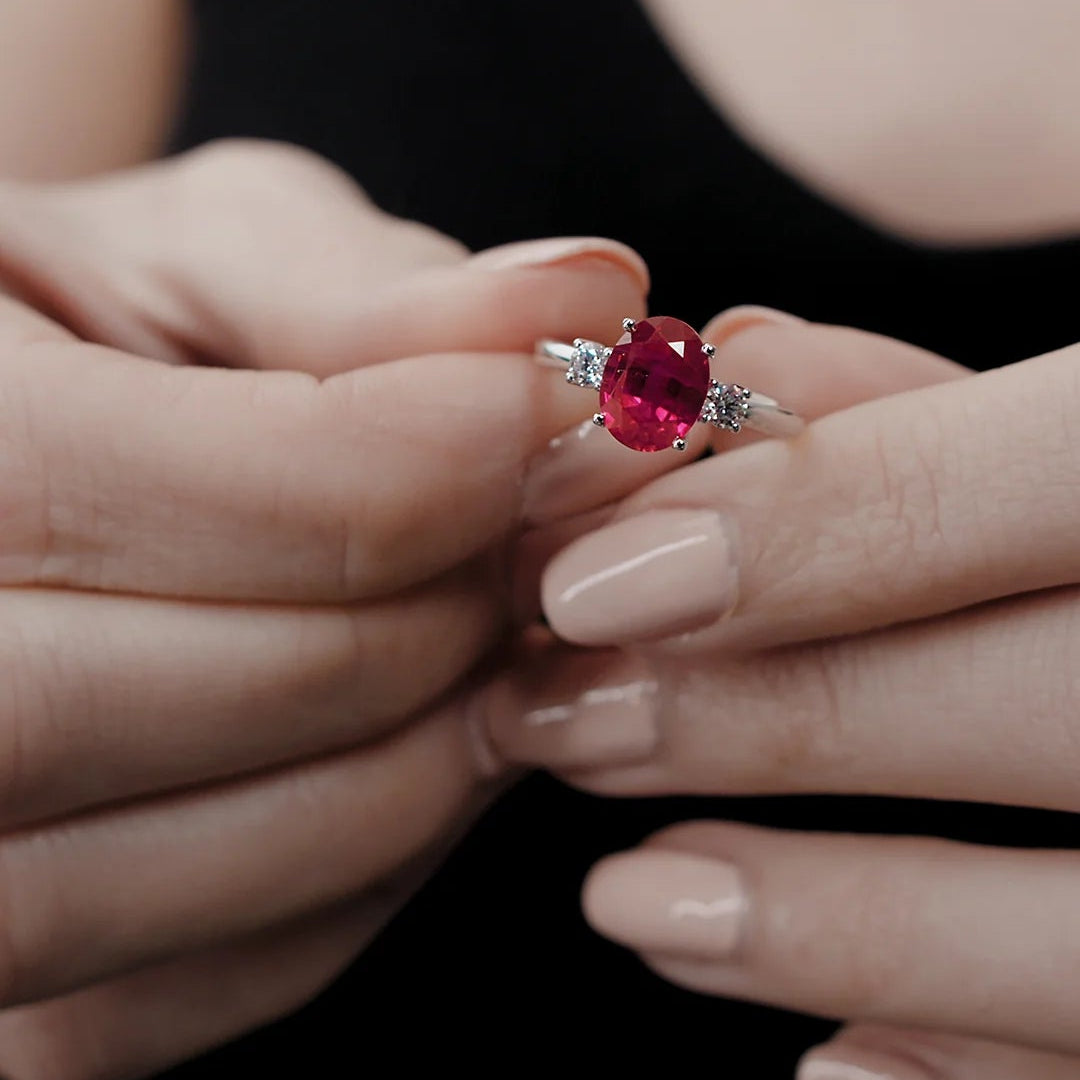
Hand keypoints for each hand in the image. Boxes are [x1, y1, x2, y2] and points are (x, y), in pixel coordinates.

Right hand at [0, 140, 648, 1076]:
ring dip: (417, 761)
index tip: (554, 413)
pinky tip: (408, 746)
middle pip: (200, 701)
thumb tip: (598, 298)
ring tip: (491, 645)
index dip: (402, 470)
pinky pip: (213, 978)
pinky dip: (360, 870)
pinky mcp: (5, 991)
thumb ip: (371, 289)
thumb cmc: (74, 330)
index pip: (149, 496)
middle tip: (541, 549)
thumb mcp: (195, 257)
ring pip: (208, 875)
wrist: (0, 454)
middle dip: (427, 626)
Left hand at [487, 312, 1079, 1076]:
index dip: (813, 520)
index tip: (590, 578)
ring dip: (834, 919)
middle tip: (563, 719)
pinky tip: (825, 1071)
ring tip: (627, 903)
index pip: (1056, 470)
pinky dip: (975, 1078)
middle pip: (1037, 695)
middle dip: (768, 718)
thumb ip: (942, 402)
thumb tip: (743, 372)